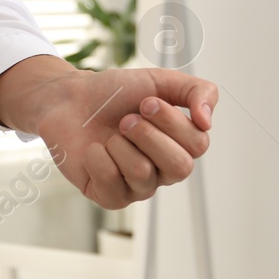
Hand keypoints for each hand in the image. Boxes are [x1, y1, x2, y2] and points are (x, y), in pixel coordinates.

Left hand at [0, 56, 216, 209]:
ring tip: (110, 133)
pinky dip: (98, 158)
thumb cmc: (115, 93)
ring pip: (143, 174)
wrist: (70, 99)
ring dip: (120, 144)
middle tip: (126, 119)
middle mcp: (164, 170)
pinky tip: (94, 150)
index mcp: (181, 144)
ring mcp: (137, 187)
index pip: (198, 144)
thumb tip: (208, 121)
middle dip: (148, 135)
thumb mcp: (160, 81)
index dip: (170, 121)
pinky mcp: (110, 197)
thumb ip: (196, 91)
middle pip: (179, 167)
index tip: (146, 101)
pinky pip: (112, 185)